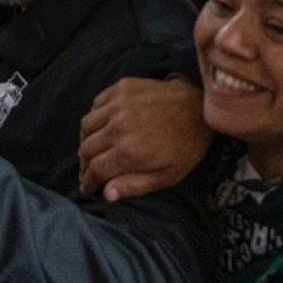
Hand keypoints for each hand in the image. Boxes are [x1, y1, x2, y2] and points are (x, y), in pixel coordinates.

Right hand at [78, 76, 209, 201]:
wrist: (198, 108)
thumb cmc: (185, 145)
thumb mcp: (166, 176)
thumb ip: (134, 186)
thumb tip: (107, 194)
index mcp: (129, 151)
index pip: (95, 170)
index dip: (88, 182)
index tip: (87, 186)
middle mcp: (119, 126)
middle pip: (86, 149)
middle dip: (84, 164)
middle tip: (88, 171)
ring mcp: (118, 104)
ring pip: (86, 126)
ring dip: (85, 141)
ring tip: (92, 150)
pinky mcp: (121, 88)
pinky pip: (95, 105)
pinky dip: (94, 118)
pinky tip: (102, 127)